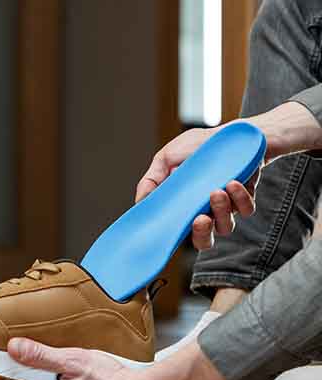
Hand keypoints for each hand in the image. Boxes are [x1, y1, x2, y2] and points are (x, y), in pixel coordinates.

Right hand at [135, 126, 258, 250]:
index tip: (172, 230)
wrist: (232, 133)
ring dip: (220, 211)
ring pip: (225, 226)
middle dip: (201, 233)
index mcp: (184, 208)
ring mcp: (226, 208)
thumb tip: (139, 202)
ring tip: (216, 191)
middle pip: (203, 240)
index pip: (178, 231)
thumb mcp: (166, 158)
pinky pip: (245, 210)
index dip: (174, 237)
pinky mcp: (246, 199)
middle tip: (200, 219)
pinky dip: (239, 198)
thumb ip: (150, 180)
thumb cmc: (199, 147)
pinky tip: (232, 182)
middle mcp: (205, 212)